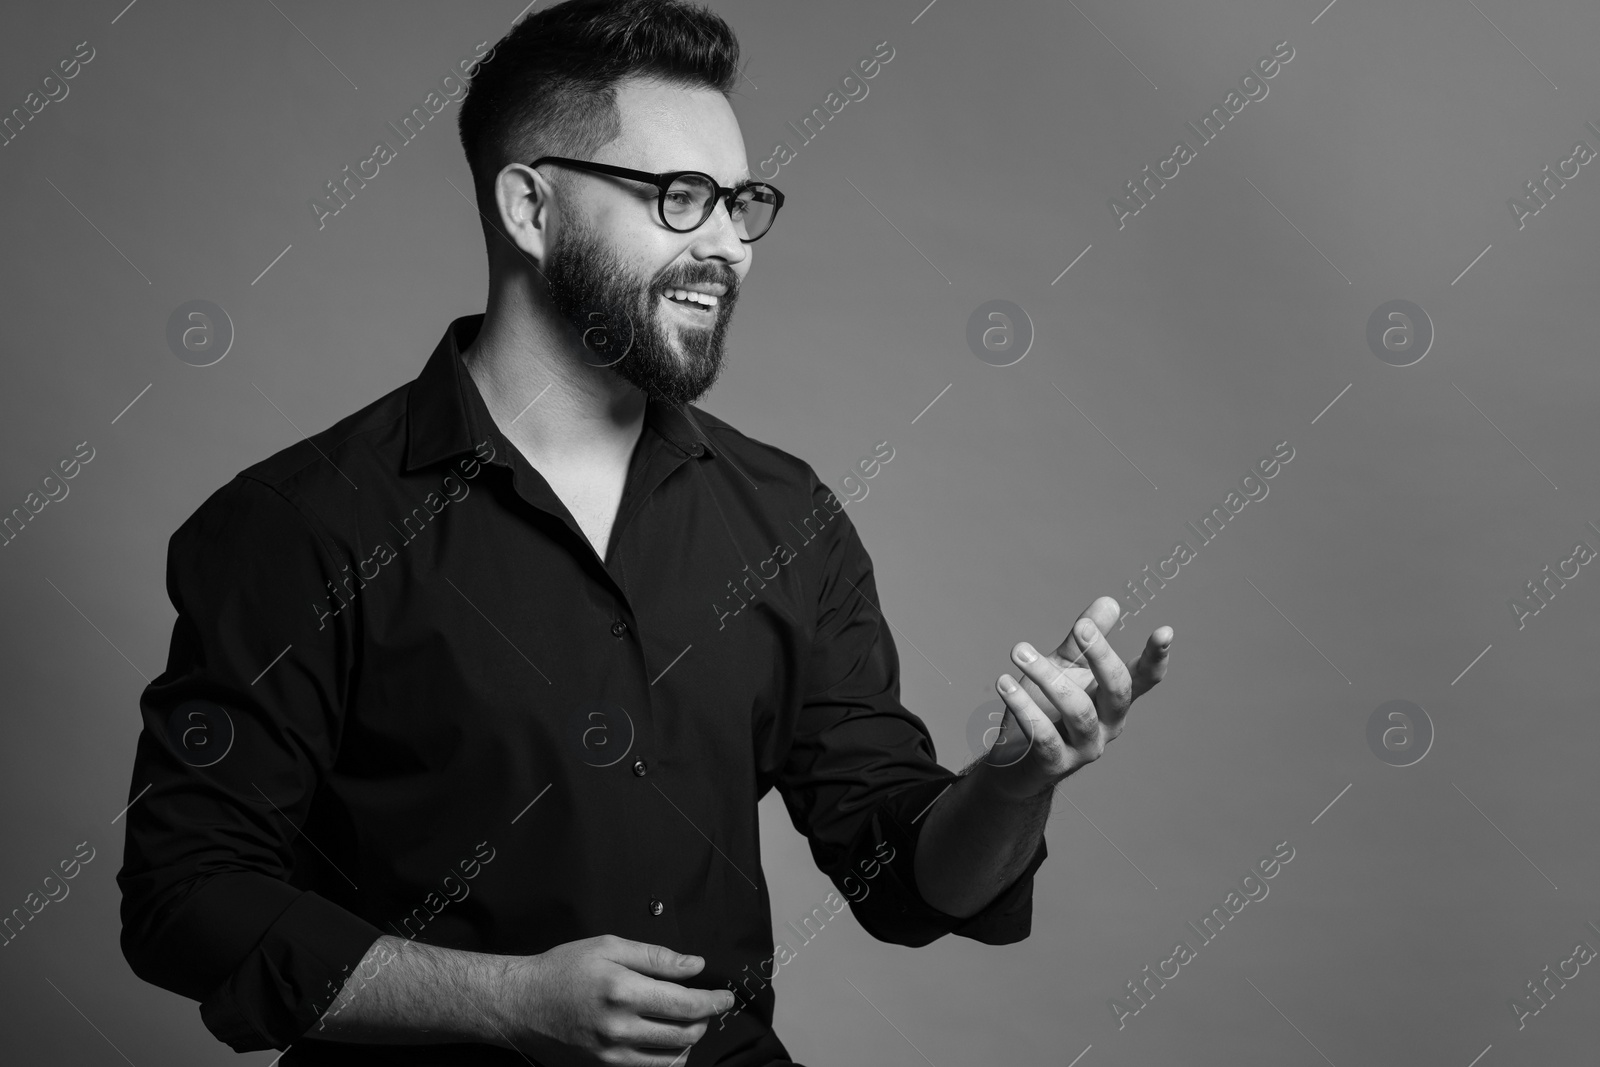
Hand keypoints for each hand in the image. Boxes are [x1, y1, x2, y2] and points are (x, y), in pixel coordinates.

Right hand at [497, 934, 735, 1065]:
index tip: (725, 997)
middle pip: (684, 1035)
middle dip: (704, 1020)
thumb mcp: (608, 947)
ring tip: (685, 1023)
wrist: (520, 1003)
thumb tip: (695, 966)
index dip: (713, 1002)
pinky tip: (665, 1043)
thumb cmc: (563, 969)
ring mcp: (610, 1055)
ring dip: (687, 1042)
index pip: (685, 1004)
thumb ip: (656, 957)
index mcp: (623, 991)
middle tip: (704, 1006)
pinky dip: (666, 1059)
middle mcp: (619, 1028)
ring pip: (671, 1059)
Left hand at [984, 596, 1171, 792]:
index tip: (1165, 631)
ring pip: (1078, 710)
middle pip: (1118, 691)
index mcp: (1114, 699)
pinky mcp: (1056, 764)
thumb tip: (1110, 601)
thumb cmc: (1044, 708)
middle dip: (1101, 656)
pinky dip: (1024, 707)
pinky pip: (1044, 735)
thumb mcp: (1063, 668)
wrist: (1014, 760)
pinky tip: (1005, 684)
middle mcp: (1108, 724)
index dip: (1156, 657)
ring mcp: (1085, 747)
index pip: (1143, 678)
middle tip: (1080, 627)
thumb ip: (1083, 640)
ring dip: (1047, 676)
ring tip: (1018, 650)